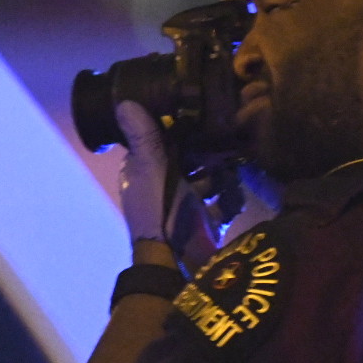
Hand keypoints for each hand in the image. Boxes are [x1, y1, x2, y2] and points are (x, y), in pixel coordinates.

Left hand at [115, 101, 240, 271]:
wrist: (178, 261)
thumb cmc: (161, 210)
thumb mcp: (151, 168)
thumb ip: (143, 137)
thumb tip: (124, 101)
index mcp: (144, 171)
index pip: (160, 142)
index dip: (177, 128)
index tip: (200, 112)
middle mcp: (163, 186)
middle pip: (188, 159)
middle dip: (207, 151)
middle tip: (228, 137)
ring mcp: (185, 205)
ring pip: (207, 180)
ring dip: (222, 173)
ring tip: (238, 161)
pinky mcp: (205, 221)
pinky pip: (222, 204)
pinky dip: (231, 199)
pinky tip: (239, 192)